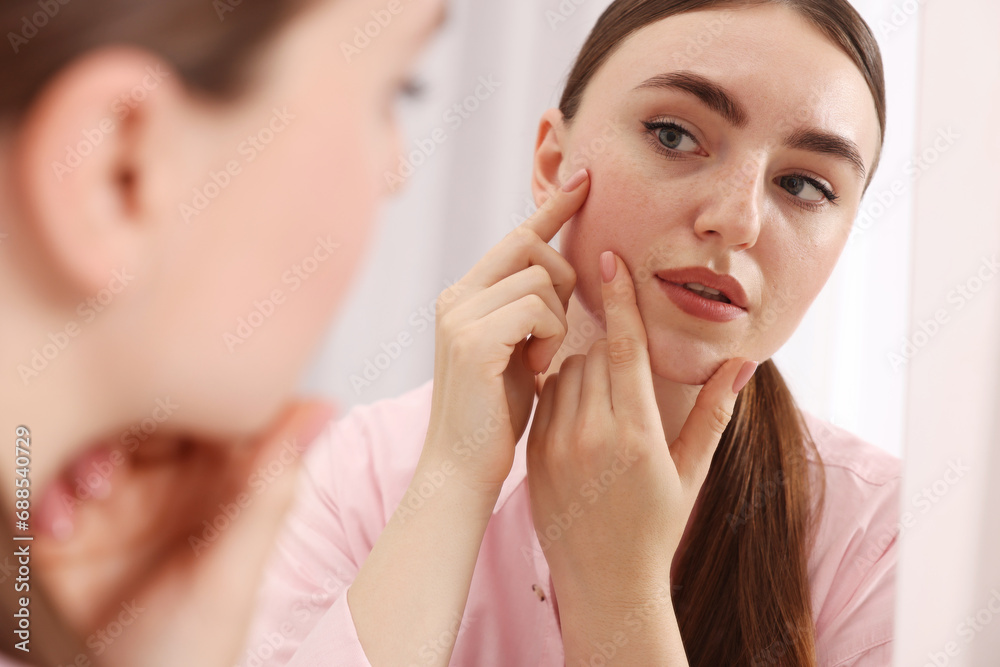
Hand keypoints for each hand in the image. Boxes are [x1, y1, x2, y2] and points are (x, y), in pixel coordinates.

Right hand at [33, 401, 333, 666]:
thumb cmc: (194, 658)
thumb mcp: (231, 572)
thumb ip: (269, 490)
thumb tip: (322, 409)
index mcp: (226, 492)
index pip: (220, 416)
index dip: (202, 398)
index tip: (183, 392)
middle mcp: (173, 493)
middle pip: (153, 420)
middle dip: (133, 420)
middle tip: (125, 448)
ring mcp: (121, 510)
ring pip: (101, 444)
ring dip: (88, 456)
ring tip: (90, 490)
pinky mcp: (70, 535)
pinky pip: (55, 486)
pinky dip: (52, 494)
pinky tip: (58, 524)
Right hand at [422, 169, 589, 494]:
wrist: (462, 469)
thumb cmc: (495, 417)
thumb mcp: (514, 353)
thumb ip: (526, 312)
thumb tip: (556, 275)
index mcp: (464, 296)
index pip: (517, 236)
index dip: (553, 208)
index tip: (584, 180)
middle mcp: (456, 296)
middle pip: (531, 244)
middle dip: (563, 279)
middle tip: (555, 331)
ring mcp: (460, 315)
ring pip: (540, 276)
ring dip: (558, 319)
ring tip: (541, 360)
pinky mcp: (474, 338)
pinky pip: (538, 305)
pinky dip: (551, 335)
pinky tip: (536, 368)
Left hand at [526, 251, 756, 607]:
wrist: (605, 584)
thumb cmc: (658, 528)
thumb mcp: (692, 472)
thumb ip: (715, 413)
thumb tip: (743, 362)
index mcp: (637, 436)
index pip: (624, 348)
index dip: (620, 299)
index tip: (609, 257)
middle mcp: (591, 436)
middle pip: (593, 354)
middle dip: (610, 349)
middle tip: (626, 370)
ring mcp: (555, 446)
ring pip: (565, 372)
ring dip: (585, 369)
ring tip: (606, 400)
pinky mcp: (534, 455)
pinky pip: (545, 398)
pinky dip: (562, 391)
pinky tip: (581, 414)